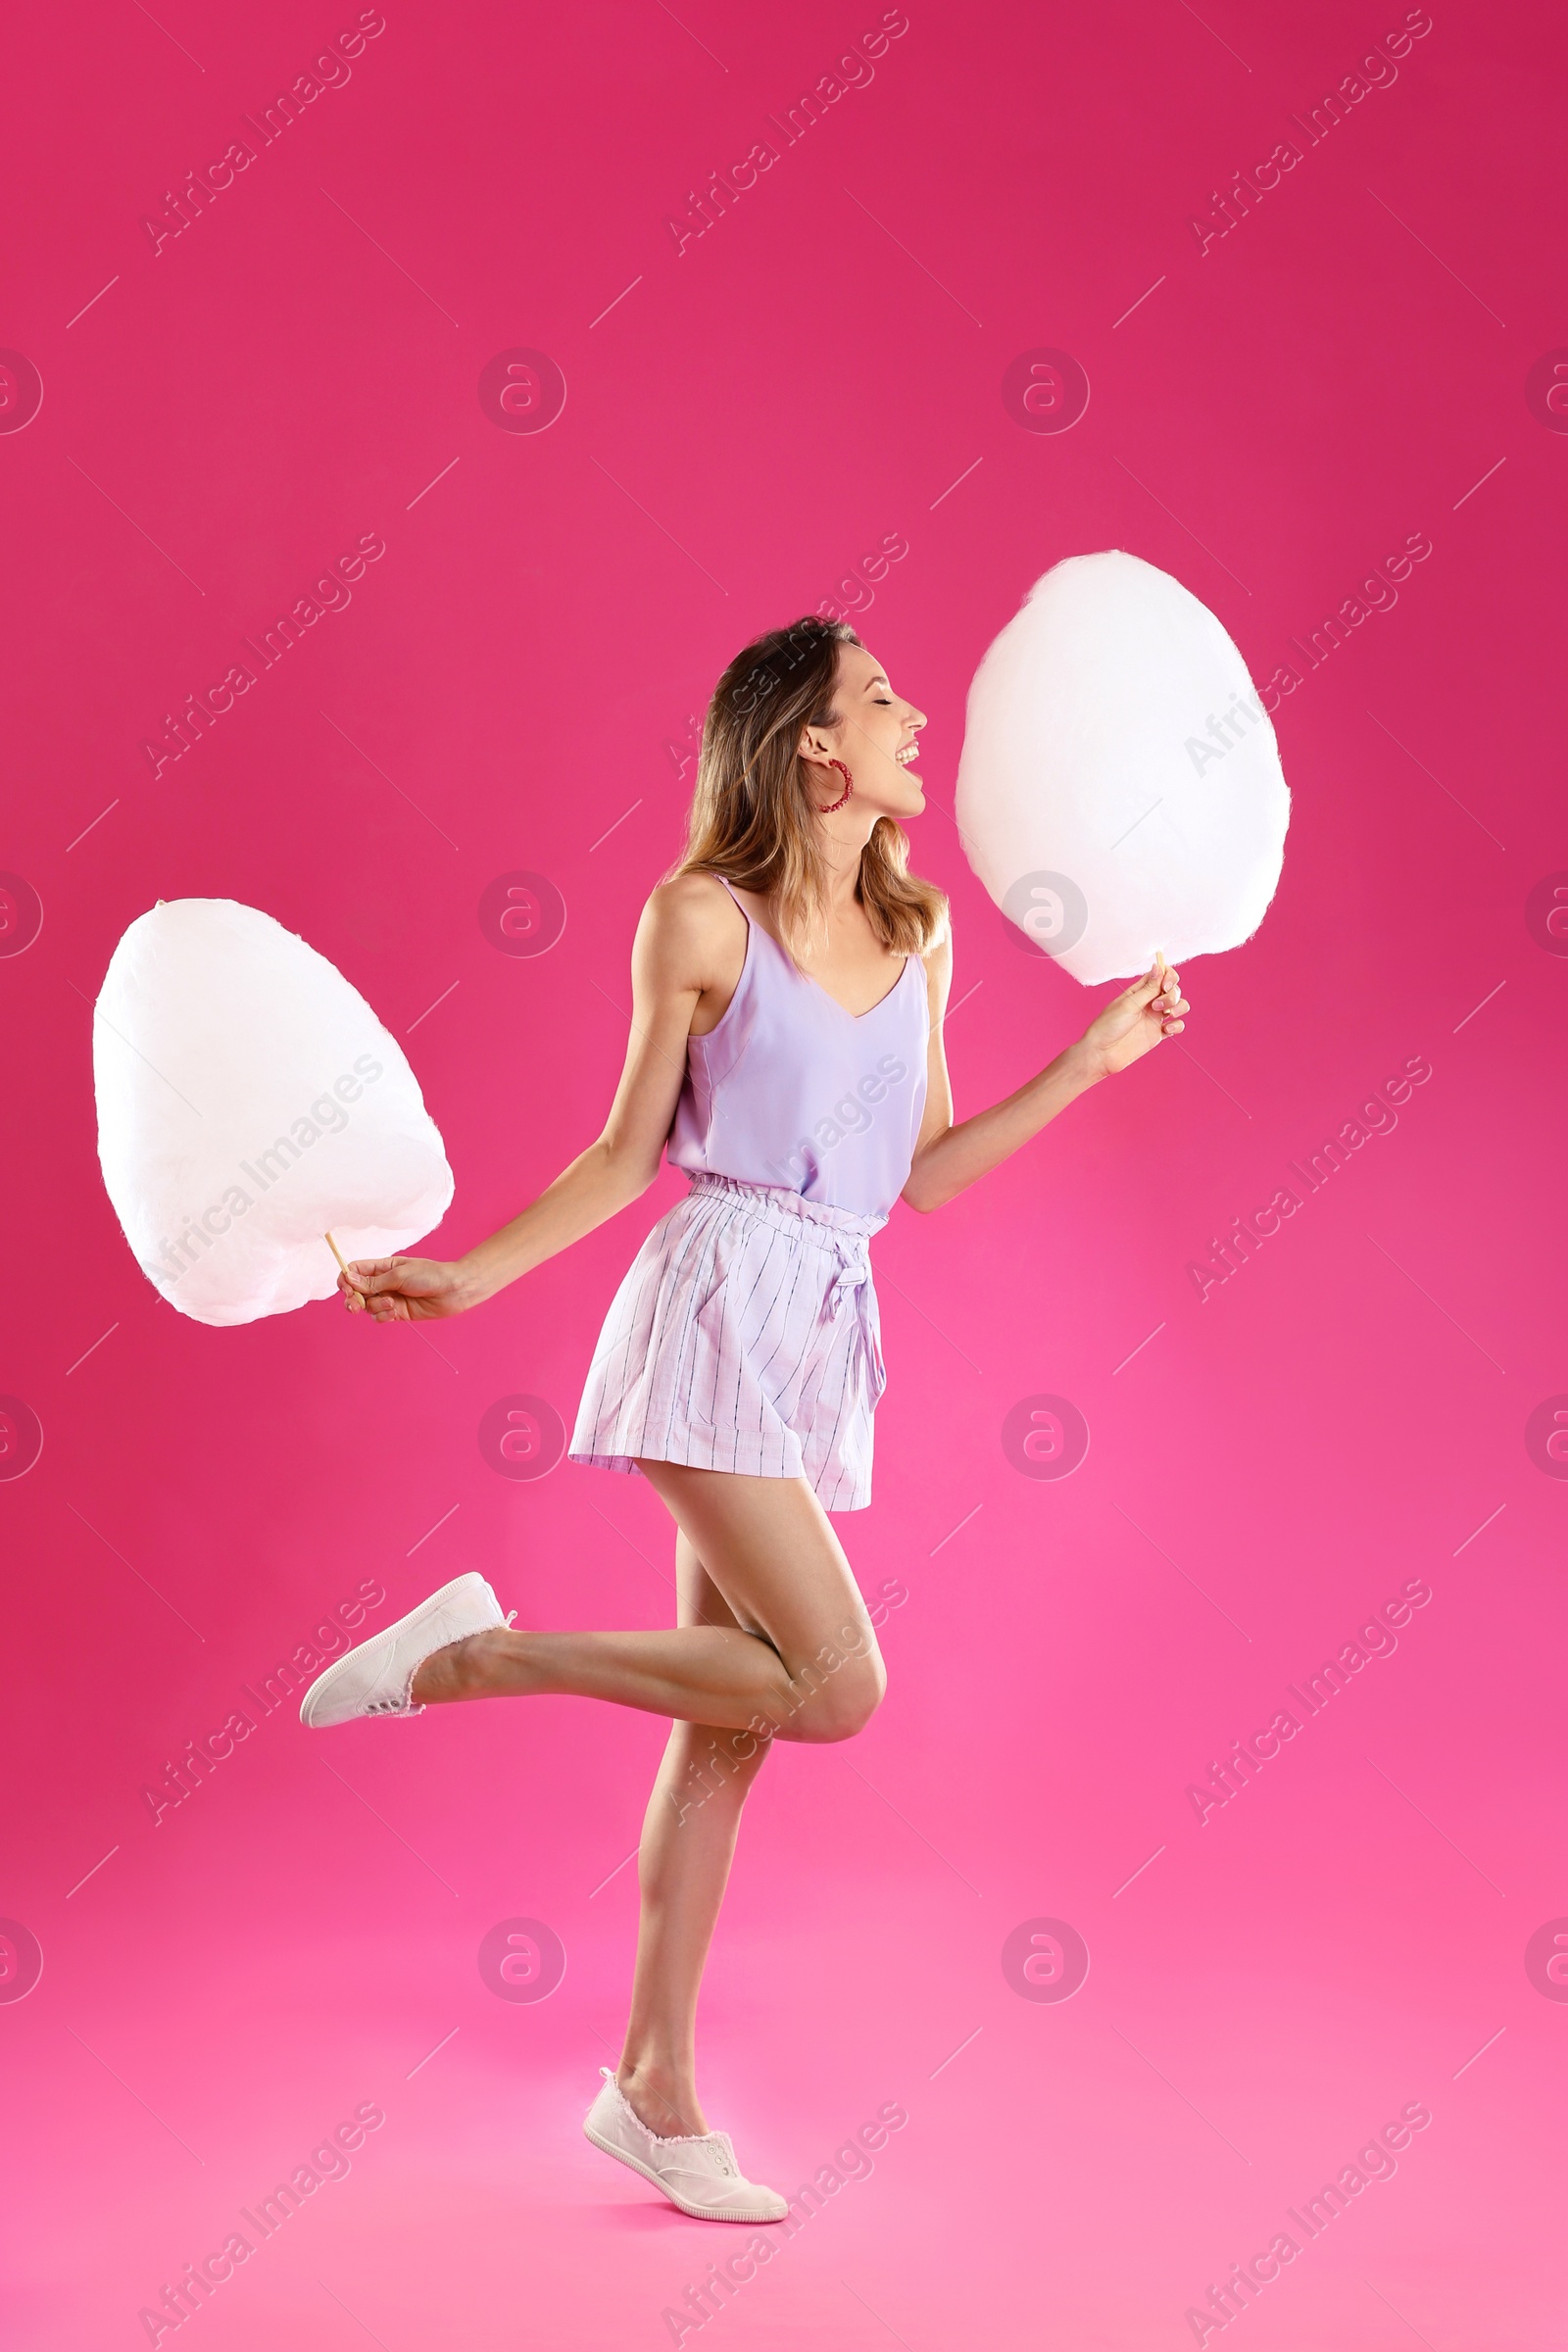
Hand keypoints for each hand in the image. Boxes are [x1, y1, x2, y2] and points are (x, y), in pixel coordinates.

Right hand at [338, 1256, 470, 1321]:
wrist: (454, 1290)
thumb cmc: (430, 1275)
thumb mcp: (399, 1275)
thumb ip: (373, 1281)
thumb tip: (348, 1279)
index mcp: (382, 1267)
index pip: (354, 1271)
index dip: (345, 1280)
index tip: (345, 1288)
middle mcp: (383, 1282)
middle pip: (356, 1292)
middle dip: (352, 1299)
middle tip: (354, 1306)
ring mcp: (389, 1297)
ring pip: (367, 1306)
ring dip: (375, 1307)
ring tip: (391, 1303)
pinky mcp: (397, 1312)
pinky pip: (379, 1316)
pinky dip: (382, 1316)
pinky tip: (394, 1312)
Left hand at [1081, 954, 1188, 1078]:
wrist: (1102, 1053)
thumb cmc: (1108, 1026)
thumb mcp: (1129, 1004)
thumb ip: (1148, 988)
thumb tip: (1159, 966)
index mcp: (1139, 991)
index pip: (1161, 975)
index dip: (1169, 976)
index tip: (1166, 984)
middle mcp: (1149, 1002)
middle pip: (1173, 990)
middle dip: (1171, 995)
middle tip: (1157, 1006)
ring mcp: (1155, 1018)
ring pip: (1178, 1005)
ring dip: (1179, 1007)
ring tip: (1169, 1015)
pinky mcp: (1158, 1034)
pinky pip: (1177, 1025)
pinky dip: (1177, 1025)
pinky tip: (1167, 1030)